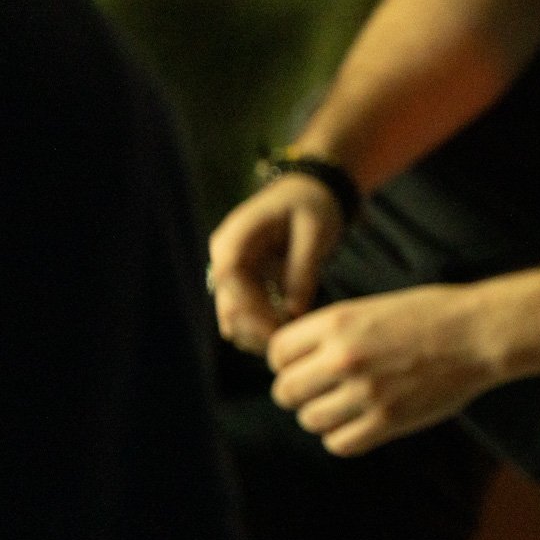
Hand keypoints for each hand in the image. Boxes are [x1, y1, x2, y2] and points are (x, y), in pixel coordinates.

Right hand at [207, 174, 347, 353]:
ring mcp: (232, 270)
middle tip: (290, 346)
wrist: (309, 193)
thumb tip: (293, 314)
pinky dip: (262, 326)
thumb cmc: (312, 205)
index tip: (279, 327)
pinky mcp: (244, 282)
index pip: (230, 278)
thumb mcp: (314, 232)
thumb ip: (302, 270)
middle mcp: (225, 255)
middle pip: (227, 302)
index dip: (250, 308)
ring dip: (257, 333)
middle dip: (255, 328)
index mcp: (235, 236)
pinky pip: (246, 312)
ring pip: (233, 314)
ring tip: (292, 343)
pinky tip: (288, 334)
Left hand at [266, 283, 505, 455]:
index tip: (305, 365)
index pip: (277, 353)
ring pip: (310, 420)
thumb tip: (301, 361)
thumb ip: (334, 332)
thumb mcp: (373, 308)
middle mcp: (344, 358)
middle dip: (299, 392)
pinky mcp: (388, 421)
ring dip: (322, 416)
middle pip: (286, 391)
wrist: (480, 334)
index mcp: (337, 323)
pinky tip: (360, 424)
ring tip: (345, 407)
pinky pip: (339, 444)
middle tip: (321, 391)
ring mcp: (365, 392)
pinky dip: (343, 438)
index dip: (287, 362)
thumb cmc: (432, 315)